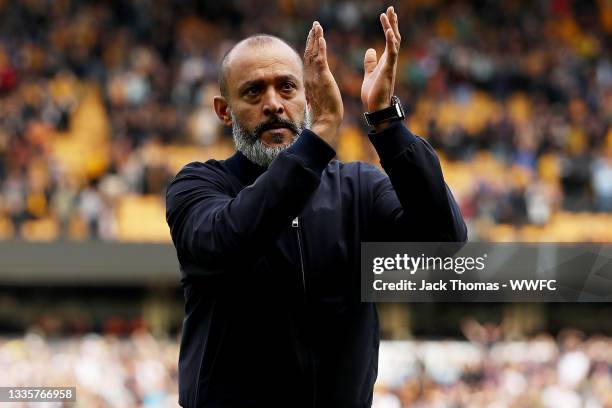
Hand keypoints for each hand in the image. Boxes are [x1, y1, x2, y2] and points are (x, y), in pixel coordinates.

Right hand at [304, 21, 343, 144]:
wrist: (326, 121)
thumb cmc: (324, 114)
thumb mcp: (318, 99)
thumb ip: (316, 91)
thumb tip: (314, 93)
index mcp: (309, 81)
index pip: (308, 60)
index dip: (310, 47)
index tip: (312, 37)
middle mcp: (309, 77)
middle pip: (309, 53)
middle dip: (311, 38)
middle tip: (314, 26)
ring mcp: (315, 77)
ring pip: (313, 53)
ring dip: (315, 38)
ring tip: (317, 26)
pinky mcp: (323, 78)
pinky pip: (321, 59)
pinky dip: (320, 48)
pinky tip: (321, 38)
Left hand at [361, 6, 400, 128]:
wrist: (375, 109)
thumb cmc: (373, 94)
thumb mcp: (369, 74)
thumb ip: (370, 62)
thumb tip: (370, 50)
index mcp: (386, 61)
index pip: (389, 40)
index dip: (388, 27)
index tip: (385, 14)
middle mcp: (390, 61)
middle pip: (394, 38)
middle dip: (392, 23)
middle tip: (391, 8)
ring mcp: (390, 65)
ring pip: (394, 42)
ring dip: (391, 27)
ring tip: (389, 14)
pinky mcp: (388, 70)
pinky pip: (392, 53)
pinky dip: (390, 41)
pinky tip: (388, 30)